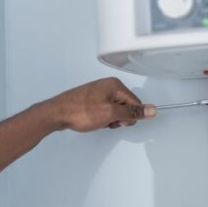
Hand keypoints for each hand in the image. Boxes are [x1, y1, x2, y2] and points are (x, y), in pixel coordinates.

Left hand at [41, 77, 156, 131]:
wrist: (56, 114)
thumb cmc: (79, 111)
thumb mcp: (110, 113)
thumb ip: (132, 112)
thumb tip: (152, 110)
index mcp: (115, 85)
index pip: (135, 103)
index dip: (128, 116)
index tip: (117, 121)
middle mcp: (107, 86)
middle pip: (126, 106)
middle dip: (119, 118)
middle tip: (106, 121)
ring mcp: (98, 93)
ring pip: (115, 110)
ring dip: (110, 120)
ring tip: (98, 121)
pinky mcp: (91, 100)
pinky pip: (105, 111)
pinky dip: (102, 118)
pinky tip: (93, 120)